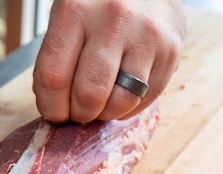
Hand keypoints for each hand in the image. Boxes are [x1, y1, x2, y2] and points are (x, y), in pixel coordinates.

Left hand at [33, 0, 186, 122]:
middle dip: (79, 114)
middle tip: (78, 110)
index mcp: (75, 11)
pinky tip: (121, 92)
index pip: (53, 78)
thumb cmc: (97, 6)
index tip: (53, 113)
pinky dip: (128, 107)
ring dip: (105, 113)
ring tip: (100, 101)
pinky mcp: (172, 49)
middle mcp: (113, 20)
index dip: (50, 107)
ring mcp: (147, 35)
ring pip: (120, 102)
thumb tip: (54, 109)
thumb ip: (55, 60)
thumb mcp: (66, 18)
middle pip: (89, 95)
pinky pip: (146, 99)